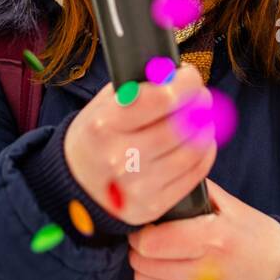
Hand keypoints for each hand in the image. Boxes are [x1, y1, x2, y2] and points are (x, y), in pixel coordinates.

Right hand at [63, 62, 215, 226]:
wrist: (75, 183)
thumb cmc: (95, 137)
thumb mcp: (103, 105)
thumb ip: (138, 87)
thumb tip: (175, 74)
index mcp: (105, 126)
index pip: (161, 98)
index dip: (185, 83)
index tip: (190, 76)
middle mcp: (120, 158)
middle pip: (181, 125)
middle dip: (199, 104)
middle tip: (201, 97)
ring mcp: (137, 187)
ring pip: (193, 151)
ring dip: (204, 128)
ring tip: (200, 119)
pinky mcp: (152, 206)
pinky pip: (194, 175)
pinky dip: (204, 153)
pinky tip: (200, 142)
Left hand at [127, 178, 279, 279]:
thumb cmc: (256, 236)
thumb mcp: (232, 207)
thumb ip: (199, 192)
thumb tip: (168, 178)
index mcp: (214, 238)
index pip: (152, 243)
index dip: (141, 231)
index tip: (147, 224)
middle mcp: (207, 270)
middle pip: (144, 263)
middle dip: (140, 247)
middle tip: (149, 236)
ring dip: (146, 264)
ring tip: (160, 251)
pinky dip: (160, 279)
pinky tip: (174, 266)